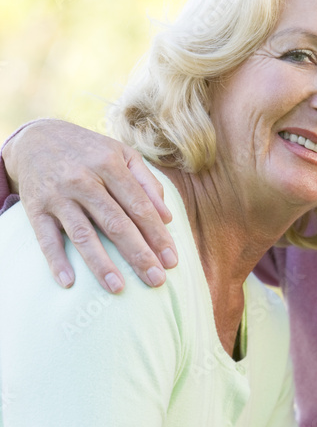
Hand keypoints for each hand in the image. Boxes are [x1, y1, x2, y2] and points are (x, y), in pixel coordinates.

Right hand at [3, 119, 177, 291]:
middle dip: (138, 254)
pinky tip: (69, 282)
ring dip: (101, 264)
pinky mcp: (35, 208)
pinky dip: (56, 261)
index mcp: (109, 164)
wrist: (37, 139)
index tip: (171, 260)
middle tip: (156, 280)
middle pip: (115, 223)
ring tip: (118, 288)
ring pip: (83, 234)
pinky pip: (46, 239)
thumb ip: (147, 183)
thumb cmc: (90, 152)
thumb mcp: (122, 155)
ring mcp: (58, 195)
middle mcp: (83, 179)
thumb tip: (167, 217)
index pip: (139, 206)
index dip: (157, 235)